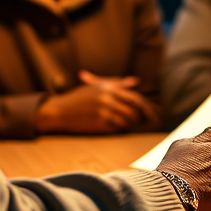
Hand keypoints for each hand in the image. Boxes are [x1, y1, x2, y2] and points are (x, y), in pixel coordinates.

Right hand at [35, 75, 153, 134]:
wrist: (61, 110)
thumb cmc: (79, 97)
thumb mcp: (97, 86)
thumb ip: (117, 83)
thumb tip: (136, 81)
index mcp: (108, 89)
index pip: (134, 97)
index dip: (144, 105)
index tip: (149, 112)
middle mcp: (107, 99)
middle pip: (132, 110)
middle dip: (140, 117)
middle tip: (145, 122)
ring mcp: (103, 111)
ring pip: (126, 120)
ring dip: (132, 125)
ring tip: (134, 126)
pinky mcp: (98, 123)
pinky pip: (116, 127)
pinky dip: (121, 129)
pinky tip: (121, 130)